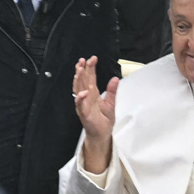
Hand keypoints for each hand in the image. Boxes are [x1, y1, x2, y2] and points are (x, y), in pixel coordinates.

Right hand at [70, 54, 117, 173]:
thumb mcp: (111, 103)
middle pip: (83, 81)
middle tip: (83, 60)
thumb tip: (115, 78)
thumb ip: (112, 91)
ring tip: (79, 70)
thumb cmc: (103, 120)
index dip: (90, 68)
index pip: (90, 78)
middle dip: (82, 70)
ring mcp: (83, 105)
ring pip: (78, 90)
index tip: (93, 58)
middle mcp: (86, 97)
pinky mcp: (84, 114)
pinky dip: (80, 99)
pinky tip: (83, 93)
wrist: (102, 135)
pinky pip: (80, 106)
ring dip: (78, 80)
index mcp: (92, 94)